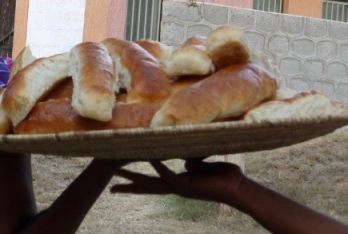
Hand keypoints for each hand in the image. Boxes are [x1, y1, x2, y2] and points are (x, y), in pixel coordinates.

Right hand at [110, 159, 245, 204]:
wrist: (239, 189)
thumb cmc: (225, 177)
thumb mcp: (204, 166)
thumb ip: (192, 162)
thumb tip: (186, 163)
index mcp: (178, 184)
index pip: (153, 183)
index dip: (137, 182)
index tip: (123, 182)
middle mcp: (175, 188)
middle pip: (145, 188)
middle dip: (127, 187)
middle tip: (109, 189)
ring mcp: (179, 187)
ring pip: (150, 183)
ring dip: (133, 177)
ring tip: (116, 173)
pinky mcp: (186, 184)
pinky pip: (168, 174)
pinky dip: (157, 166)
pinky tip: (148, 158)